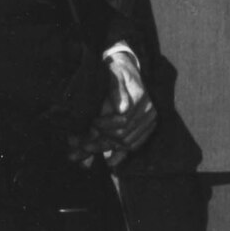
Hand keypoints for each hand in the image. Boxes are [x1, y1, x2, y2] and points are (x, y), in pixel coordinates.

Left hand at [67, 49, 156, 169]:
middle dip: (100, 141)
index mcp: (139, 96)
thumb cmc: (116, 71)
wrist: (128, 69)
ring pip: (127, 143)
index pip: (121, 120)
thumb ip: (116, 92)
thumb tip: (122, 110)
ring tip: (86, 153)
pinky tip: (110, 161)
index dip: (104, 126)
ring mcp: (149, 120)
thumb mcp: (113, 75)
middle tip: (80, 146)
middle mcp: (148, 110)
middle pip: (123, 134)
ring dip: (106, 149)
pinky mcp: (148, 127)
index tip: (90, 125)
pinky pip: (136, 145)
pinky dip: (122, 154)